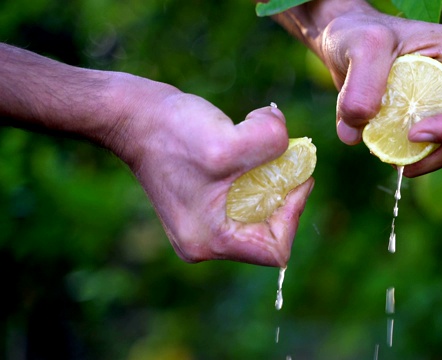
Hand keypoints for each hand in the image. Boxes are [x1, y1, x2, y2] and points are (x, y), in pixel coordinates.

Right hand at [107, 78, 313, 266]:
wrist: (134, 114)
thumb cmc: (172, 133)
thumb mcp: (225, 142)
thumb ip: (271, 144)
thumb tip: (294, 145)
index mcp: (211, 241)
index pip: (275, 249)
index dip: (294, 215)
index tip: (297, 178)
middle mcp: (207, 238)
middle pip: (269, 228)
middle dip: (284, 191)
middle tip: (289, 156)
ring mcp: (204, 220)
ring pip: (260, 207)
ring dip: (271, 174)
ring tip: (260, 141)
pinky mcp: (204, 199)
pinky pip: (246, 192)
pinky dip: (255, 167)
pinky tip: (245, 138)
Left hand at [317, 9, 441, 175]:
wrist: (343, 40)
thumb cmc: (359, 31)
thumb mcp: (362, 45)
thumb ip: (362, 84)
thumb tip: (356, 135)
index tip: (413, 134)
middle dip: (440, 152)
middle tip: (403, 163)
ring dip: (425, 159)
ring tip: (391, 159)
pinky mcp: (424, 116)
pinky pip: (428, 145)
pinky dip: (409, 155)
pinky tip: (383, 150)